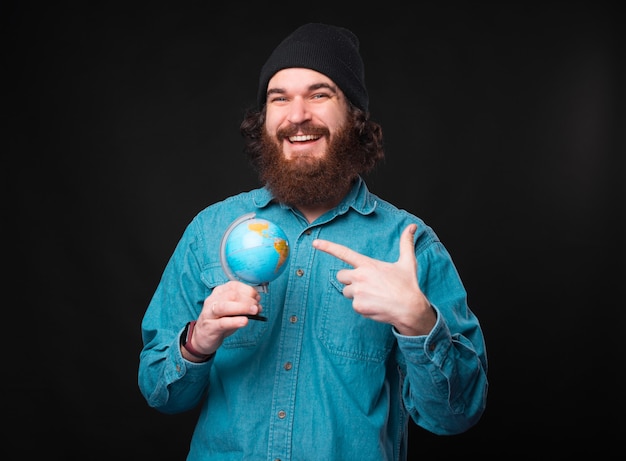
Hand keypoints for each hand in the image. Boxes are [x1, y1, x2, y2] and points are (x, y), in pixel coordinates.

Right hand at [184, 281, 261, 359]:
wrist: (202, 337)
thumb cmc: (219, 321)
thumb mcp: (231, 310)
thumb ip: (243, 306)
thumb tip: (258, 304)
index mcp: (219, 292)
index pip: (234, 286)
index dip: (248, 290)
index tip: (257, 297)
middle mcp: (213, 300)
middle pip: (231, 295)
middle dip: (248, 300)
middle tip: (257, 307)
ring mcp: (210, 314)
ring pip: (225, 307)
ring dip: (242, 307)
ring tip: (254, 311)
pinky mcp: (210, 327)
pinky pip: (222, 323)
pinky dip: (235, 321)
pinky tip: (244, 321)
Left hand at [312, 224, 434, 335]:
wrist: (410, 309)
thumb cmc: (408, 285)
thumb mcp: (407, 262)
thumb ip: (406, 243)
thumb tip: (412, 226)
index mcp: (368, 264)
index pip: (344, 253)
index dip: (328, 247)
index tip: (315, 243)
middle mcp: (360, 277)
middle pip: (341, 275)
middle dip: (349, 279)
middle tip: (367, 284)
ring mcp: (357, 292)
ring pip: (346, 291)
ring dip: (355, 293)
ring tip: (373, 295)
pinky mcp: (358, 306)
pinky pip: (353, 305)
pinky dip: (362, 306)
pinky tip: (375, 305)